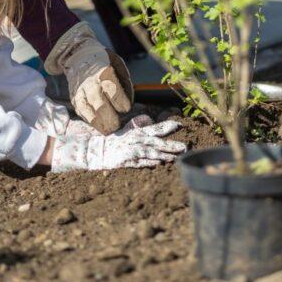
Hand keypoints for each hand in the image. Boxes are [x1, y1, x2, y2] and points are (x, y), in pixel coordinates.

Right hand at [43, 22, 133, 134]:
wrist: (78, 55)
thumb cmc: (103, 62)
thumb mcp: (118, 64)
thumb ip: (125, 82)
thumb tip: (129, 102)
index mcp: (104, 71)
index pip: (113, 90)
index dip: (121, 102)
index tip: (126, 108)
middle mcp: (90, 82)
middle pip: (100, 104)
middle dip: (110, 118)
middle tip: (118, 125)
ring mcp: (80, 92)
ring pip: (89, 112)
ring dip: (100, 124)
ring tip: (109, 130)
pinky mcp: (74, 99)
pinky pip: (82, 113)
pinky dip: (91, 121)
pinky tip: (100, 125)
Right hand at [50, 118, 185, 170]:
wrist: (96, 150)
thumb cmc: (115, 141)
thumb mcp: (128, 130)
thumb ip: (140, 125)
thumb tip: (149, 118)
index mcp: (139, 132)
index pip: (156, 128)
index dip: (168, 126)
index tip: (180, 125)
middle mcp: (137, 139)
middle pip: (157, 142)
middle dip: (171, 144)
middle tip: (185, 147)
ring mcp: (132, 150)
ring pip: (151, 152)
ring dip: (164, 155)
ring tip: (175, 157)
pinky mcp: (126, 160)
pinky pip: (140, 162)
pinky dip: (150, 162)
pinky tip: (158, 164)